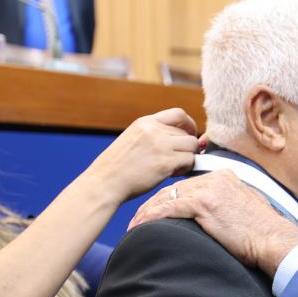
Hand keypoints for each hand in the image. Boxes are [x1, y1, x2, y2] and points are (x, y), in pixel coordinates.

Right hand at [83, 108, 198, 202]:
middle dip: (185, 147)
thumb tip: (179, 138)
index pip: (178, 114)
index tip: (188, 135)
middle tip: (176, 159)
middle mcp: (154, 130)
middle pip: (187, 133)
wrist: (105, 182)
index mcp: (145, 122)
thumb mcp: (133, 139)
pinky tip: (172, 173)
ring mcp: (161, 145)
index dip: (189, 124)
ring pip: (192, 145)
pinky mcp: (166, 161)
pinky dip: (186, 168)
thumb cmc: (117, 167)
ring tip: (174, 166)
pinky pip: (191, 160)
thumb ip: (153, 134)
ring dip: (188, 157)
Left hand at [129, 169, 297, 275]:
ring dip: (147, 212)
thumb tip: (216, 215)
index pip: (188, 185)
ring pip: (168, 196)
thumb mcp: (245, 209)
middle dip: (153, 203)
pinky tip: (140, 226)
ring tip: (134, 225)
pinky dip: (152, 217)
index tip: (156, 209)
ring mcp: (210, 189)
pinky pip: (170, 208)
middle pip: (174, 188)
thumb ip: (227, 204)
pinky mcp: (205, 204)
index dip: (169, 197)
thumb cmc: (263, 233)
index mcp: (225, 177)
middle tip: (138, 218)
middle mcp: (216, 179)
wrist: (274, 240)